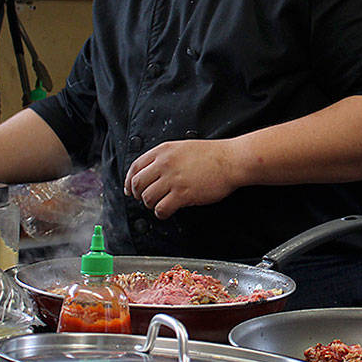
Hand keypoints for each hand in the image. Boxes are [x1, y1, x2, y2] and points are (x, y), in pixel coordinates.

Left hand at [124, 139, 239, 218]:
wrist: (232, 160)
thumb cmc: (213, 155)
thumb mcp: (184, 147)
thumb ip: (166, 157)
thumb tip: (153, 172)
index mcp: (164, 151)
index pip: (135, 167)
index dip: (129, 181)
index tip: (130, 189)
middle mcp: (165, 164)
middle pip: (138, 184)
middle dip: (138, 195)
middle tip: (144, 199)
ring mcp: (173, 179)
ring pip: (147, 198)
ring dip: (150, 205)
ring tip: (159, 205)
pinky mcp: (183, 194)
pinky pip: (161, 209)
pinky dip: (161, 213)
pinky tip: (167, 211)